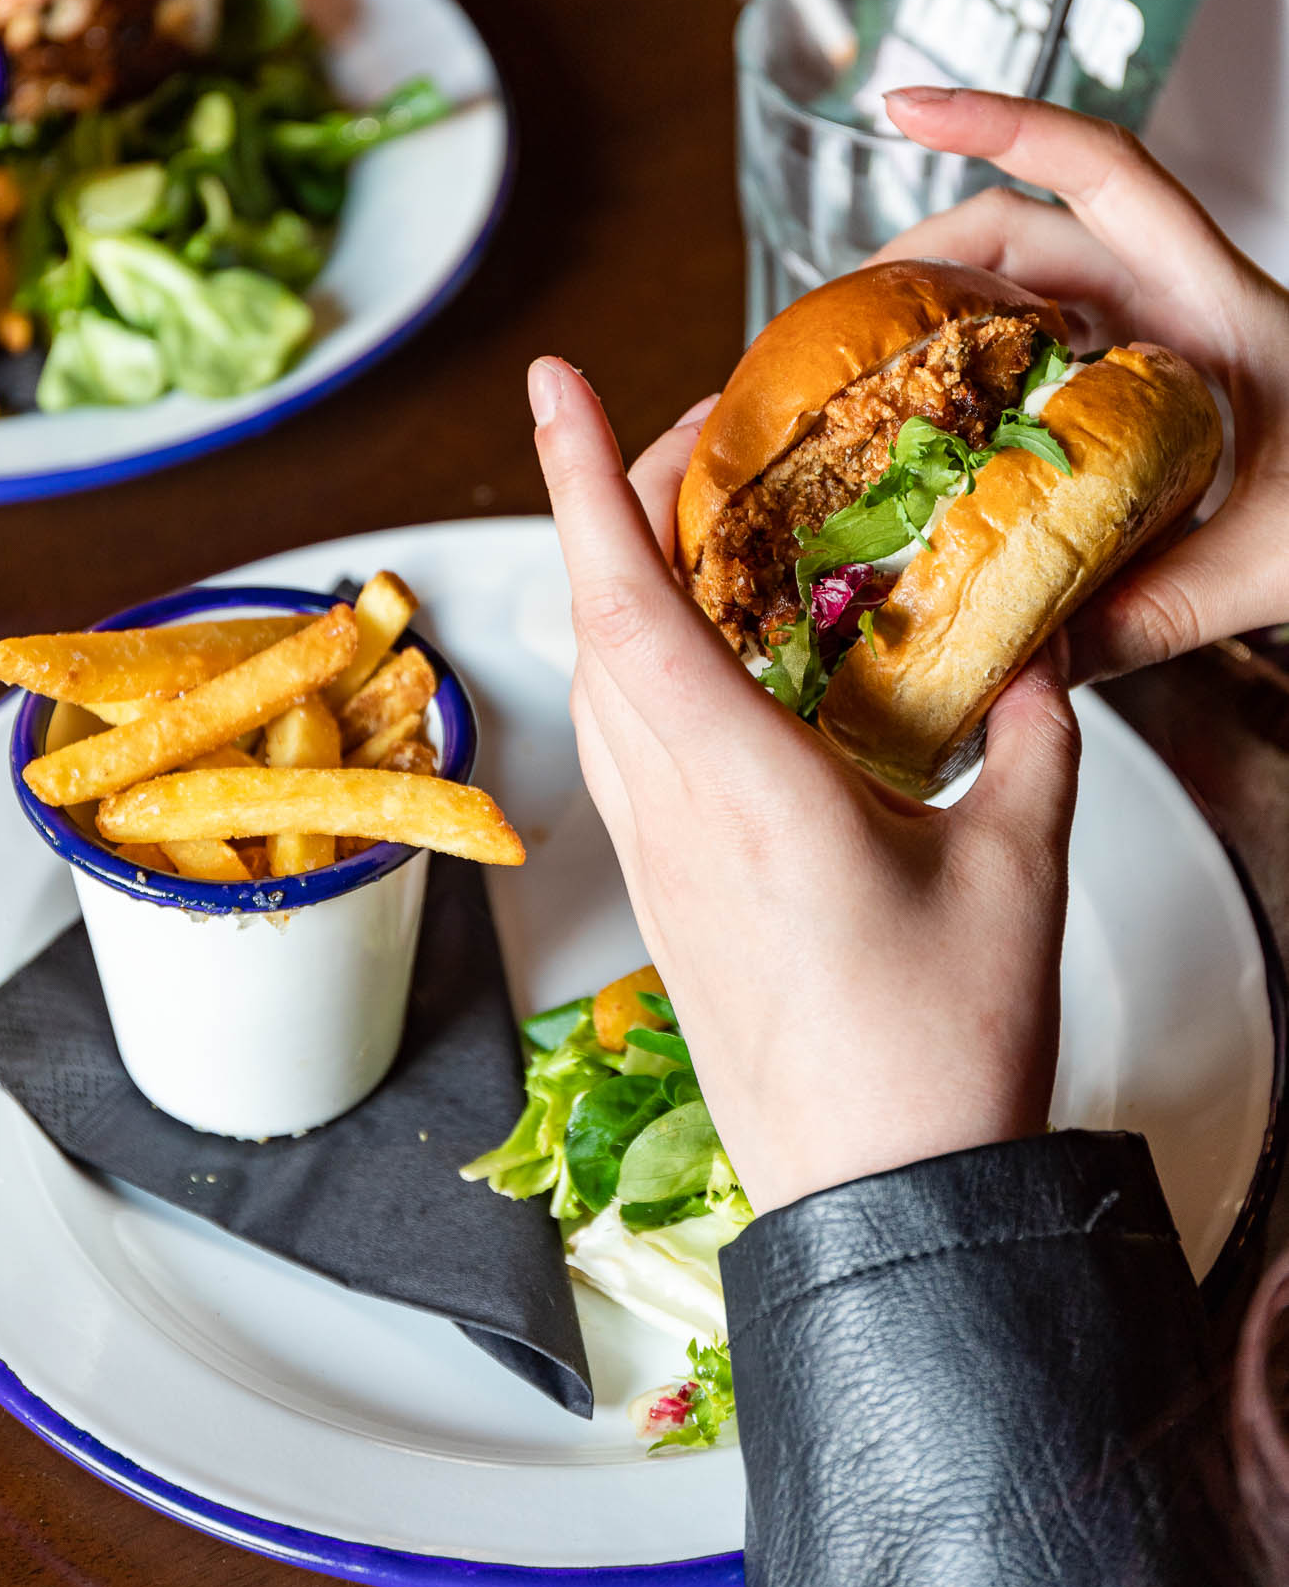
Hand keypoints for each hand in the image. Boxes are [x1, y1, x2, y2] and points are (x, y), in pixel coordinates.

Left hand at [529, 357, 1080, 1217]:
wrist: (879, 1202)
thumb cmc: (940, 1056)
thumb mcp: (1016, 869)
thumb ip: (1033, 739)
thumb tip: (1034, 650)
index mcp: (746, 792)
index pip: (629, 603)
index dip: (584, 478)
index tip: (552, 384)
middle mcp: (674, 815)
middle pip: (600, 622)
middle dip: (620, 502)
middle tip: (698, 434)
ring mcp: (657, 860)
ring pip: (601, 684)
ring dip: (624, 585)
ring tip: (700, 527)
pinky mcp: (666, 896)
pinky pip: (625, 746)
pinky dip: (643, 666)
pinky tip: (710, 660)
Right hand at [880, 87, 1288, 683]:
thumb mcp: (1267, 566)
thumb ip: (1147, 618)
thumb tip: (1023, 666)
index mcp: (1219, 305)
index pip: (1100, 172)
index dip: (998, 125)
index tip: (905, 108)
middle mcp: (1185, 302)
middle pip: (1030, 232)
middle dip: (922, 257)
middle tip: (843, 315)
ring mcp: (1168, 338)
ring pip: (1032, 292)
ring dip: (948, 318)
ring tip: (874, 376)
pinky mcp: (1158, 386)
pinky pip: (1054, 356)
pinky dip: (992, 377)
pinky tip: (950, 433)